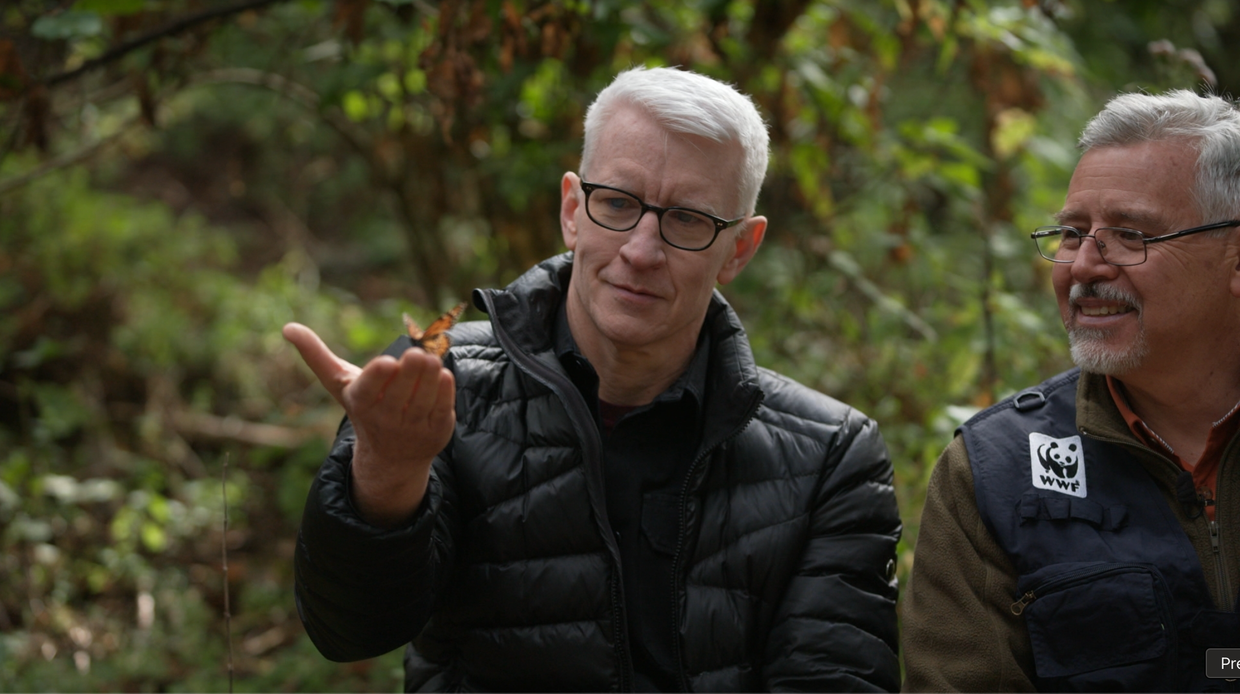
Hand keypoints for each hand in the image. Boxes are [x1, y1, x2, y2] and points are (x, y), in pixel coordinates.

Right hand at [282, 322, 455, 526]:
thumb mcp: (340, 384)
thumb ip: (317, 356)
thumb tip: (288, 328)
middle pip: (401, 392)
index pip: (369, 389)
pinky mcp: (437, 431)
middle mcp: (386, 418)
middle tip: (418, 353)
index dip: (379, 375)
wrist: (391, 456)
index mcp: (362, 402)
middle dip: (412, 370)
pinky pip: (442, 408)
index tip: (387, 361)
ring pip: (424, 399)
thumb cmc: (365, 407)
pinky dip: (444, 390)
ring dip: (430, 376)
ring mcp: (412, 428)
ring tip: (432, 358)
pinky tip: (443, 374)